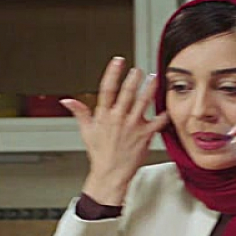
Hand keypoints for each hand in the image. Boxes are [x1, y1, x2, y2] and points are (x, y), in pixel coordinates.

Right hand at [61, 56, 168, 205]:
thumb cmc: (100, 154)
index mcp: (104, 115)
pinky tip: (167, 107)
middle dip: (134, 79)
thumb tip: (68, 101)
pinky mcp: (144, 135)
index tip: (119, 61)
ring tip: (154, 78)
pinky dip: (163, 115)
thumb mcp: (86, 131)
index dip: (113, 73)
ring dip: (149, 89)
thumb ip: (80, 112)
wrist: (111, 174)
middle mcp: (118, 118)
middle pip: (127, 93)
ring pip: (142, 103)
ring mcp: (132, 126)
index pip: (107, 89)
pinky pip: (157, 122)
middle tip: (139, 69)